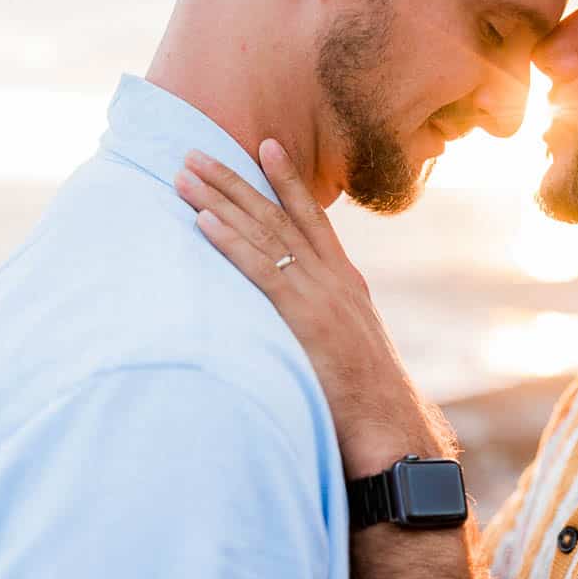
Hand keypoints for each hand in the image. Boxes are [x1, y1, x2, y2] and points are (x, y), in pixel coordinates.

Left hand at [176, 140, 456, 478]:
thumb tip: (305, 328)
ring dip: (221, 200)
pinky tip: (204, 221)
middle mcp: (335, 280)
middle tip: (195, 150)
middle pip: (278, 216)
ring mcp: (321, 296)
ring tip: (185, 174)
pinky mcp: (306, 319)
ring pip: (265, 234)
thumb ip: (326, 327)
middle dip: (236, 179)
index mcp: (348, 284)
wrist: (392, 432)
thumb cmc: (368, 405)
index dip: (288, 180)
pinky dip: (231, 242)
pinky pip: (262, 271)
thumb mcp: (349, 351)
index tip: (265, 145)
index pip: (313, 219)